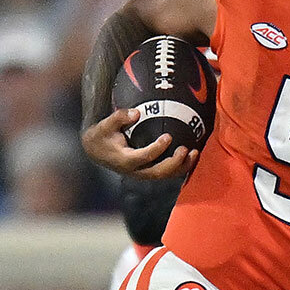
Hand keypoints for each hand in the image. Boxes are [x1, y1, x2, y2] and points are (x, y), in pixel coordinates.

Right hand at [81, 108, 198, 178]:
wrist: (95, 151)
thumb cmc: (102, 136)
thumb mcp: (105, 125)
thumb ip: (119, 117)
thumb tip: (137, 113)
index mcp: (125, 160)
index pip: (144, 157)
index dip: (158, 149)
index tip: (169, 136)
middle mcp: (135, 171)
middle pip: (158, 172)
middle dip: (174, 163)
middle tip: (185, 148)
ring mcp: (141, 174)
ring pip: (164, 176)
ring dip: (181, 167)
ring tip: (194, 153)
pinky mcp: (146, 172)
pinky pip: (166, 173)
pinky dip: (179, 167)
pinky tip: (191, 156)